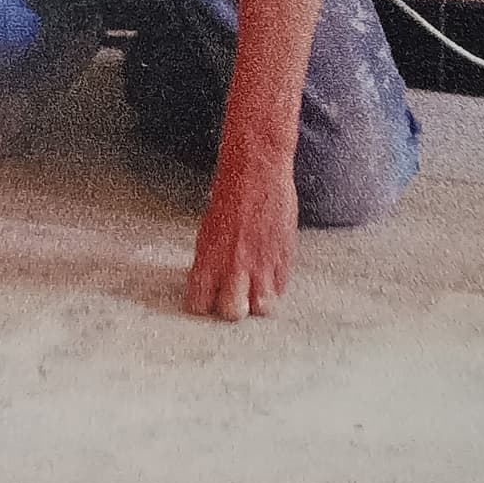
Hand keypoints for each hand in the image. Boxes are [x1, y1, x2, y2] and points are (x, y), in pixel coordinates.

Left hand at [186, 146, 298, 320]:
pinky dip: (275, 284)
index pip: (199, 302)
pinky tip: (269, 272)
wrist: (257, 170)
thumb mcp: (209, 228)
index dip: (202, 303)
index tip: (205, 299)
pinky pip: (281, 287)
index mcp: (208, 258)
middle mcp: (235, 265)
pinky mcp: (285, 257)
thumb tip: (213, 280)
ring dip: (258, 302)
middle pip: (232, 312)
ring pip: (262, 307)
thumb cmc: (231, 193)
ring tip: (255, 291)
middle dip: (232, 308)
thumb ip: (211, 259)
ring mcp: (262, 263)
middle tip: (232, 297)